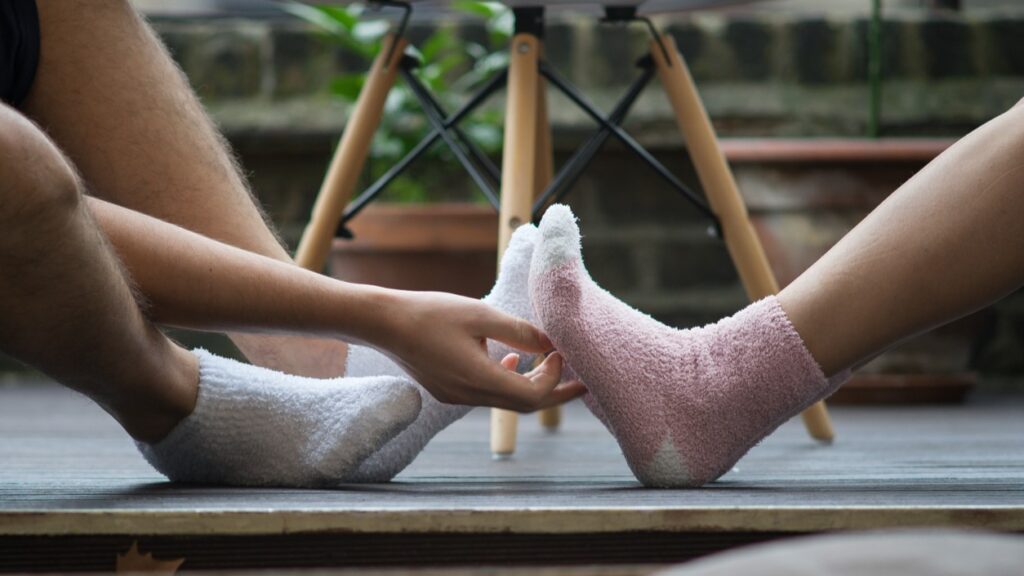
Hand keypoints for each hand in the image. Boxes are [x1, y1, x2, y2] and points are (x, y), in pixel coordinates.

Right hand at [370, 290, 584, 410]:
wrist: (383, 323)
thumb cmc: (431, 312)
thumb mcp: (481, 314)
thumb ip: (520, 331)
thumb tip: (550, 344)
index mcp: (479, 380)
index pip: (532, 394)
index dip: (554, 377)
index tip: (561, 351)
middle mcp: (469, 397)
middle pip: (524, 406)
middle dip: (555, 393)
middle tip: (583, 381)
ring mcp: (456, 397)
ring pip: (506, 401)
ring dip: (531, 385)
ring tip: (550, 365)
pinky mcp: (447, 390)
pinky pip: (487, 394)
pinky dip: (507, 381)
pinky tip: (510, 359)